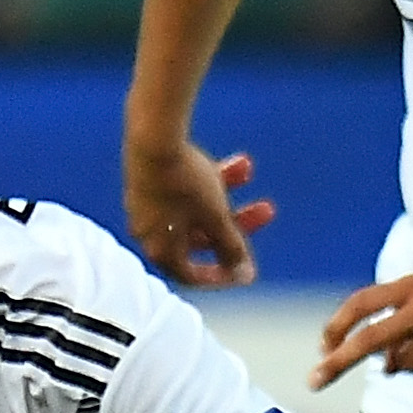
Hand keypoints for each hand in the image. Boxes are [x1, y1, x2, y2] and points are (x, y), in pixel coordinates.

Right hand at [125, 137, 272, 287]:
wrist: (152, 137)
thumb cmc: (184, 183)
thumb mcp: (216, 217)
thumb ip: (231, 248)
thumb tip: (244, 275)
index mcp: (161, 251)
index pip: (192, 276)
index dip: (223, 274)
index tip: (246, 266)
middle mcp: (148, 234)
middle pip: (201, 238)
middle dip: (237, 222)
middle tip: (266, 208)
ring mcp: (145, 207)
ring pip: (195, 208)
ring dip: (226, 193)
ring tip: (247, 168)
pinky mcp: (147, 181)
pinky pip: (184, 189)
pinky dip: (207, 180)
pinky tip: (233, 161)